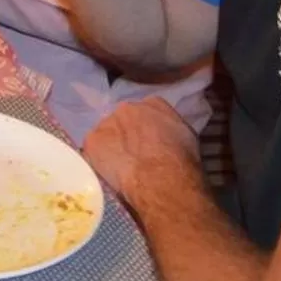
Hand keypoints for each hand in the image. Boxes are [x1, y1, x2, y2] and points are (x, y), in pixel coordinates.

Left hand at [82, 98, 200, 204]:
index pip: (147, 110)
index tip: (148, 142)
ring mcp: (107, 122)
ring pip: (106, 135)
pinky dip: (98, 161)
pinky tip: (108, 173)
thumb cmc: (181, 161)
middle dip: (126, 135)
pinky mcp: (92, 140)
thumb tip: (166, 134)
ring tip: (120, 168)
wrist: (162, 178)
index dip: (146, 128)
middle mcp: (128, 107)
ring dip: (111, 147)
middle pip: (123, 120)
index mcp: (154, 103)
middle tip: (133, 156)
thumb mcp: (187, 137)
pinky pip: (93, 150)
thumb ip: (172, 128)